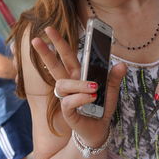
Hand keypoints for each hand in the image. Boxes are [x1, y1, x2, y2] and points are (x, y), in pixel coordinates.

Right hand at [31, 26, 126, 147]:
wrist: (100, 129)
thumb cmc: (102, 107)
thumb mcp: (112, 90)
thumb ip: (114, 77)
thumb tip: (122, 64)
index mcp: (78, 75)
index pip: (67, 56)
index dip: (59, 43)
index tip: (49, 28)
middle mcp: (69, 84)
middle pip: (54, 65)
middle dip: (45, 52)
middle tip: (36, 38)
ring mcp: (66, 97)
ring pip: (62, 85)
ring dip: (79, 84)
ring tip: (94, 87)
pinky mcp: (67, 111)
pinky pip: (68, 101)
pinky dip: (81, 98)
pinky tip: (92, 97)